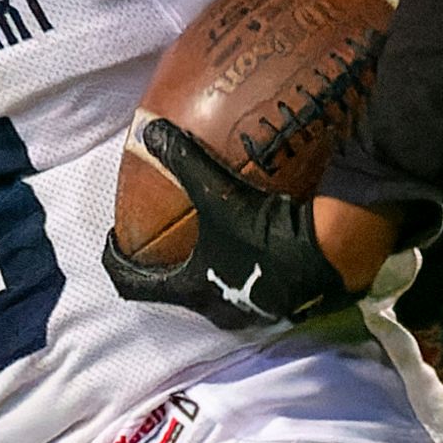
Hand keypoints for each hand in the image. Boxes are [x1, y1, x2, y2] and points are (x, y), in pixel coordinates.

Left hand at [106, 119, 359, 332]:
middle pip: (174, 291)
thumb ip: (184, 161)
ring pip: (212, 293)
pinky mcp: (278, 304)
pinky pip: (246, 288)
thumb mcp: (219, 195)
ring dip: (204, 269)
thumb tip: (149, 130)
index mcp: (190, 289)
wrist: (329, 256)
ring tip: (205, 239)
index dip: (116, 263)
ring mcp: (248, 312)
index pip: (134, 285)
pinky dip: (238, 269)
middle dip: (164, 266)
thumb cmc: (264, 232)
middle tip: (161, 238)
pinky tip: (251, 243)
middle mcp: (214, 310)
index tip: (113, 242)